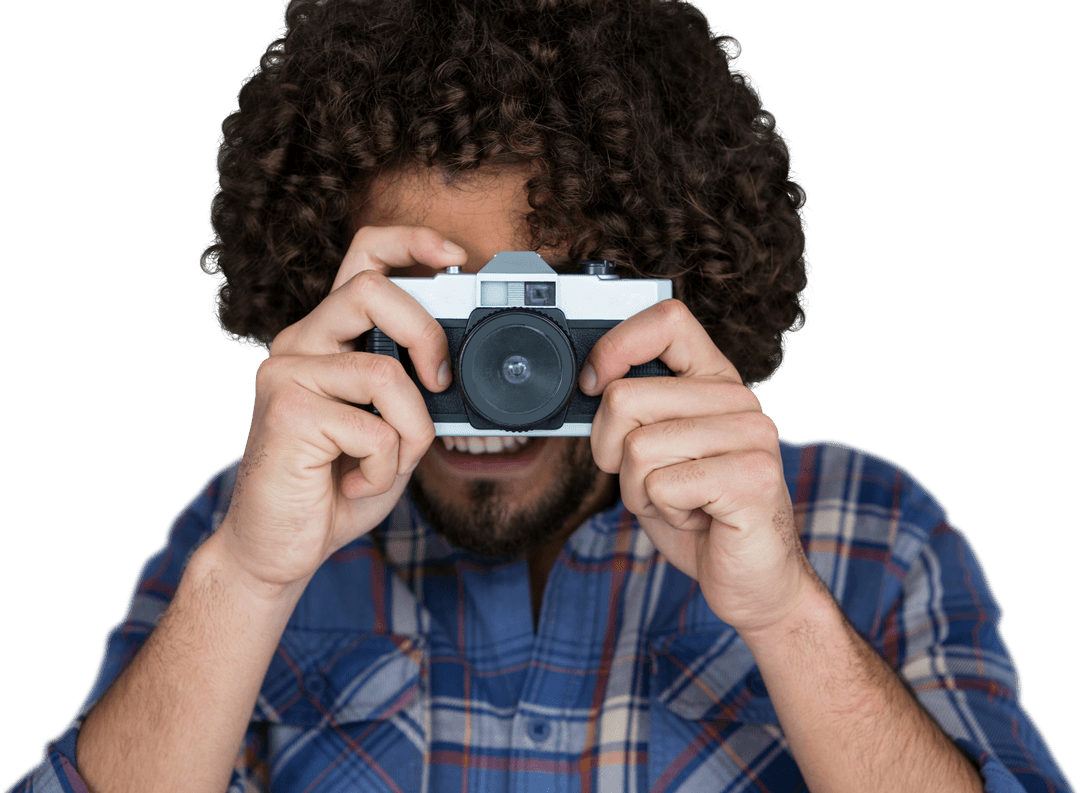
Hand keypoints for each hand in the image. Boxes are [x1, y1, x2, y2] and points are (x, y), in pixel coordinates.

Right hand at [217, 226, 466, 591]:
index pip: (363, 259)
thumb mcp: (392, 429)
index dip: (411, 241)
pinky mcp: (287, 409)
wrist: (279, 547)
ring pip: (384, 370)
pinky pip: (374, 427)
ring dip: (410, 429)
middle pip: (371, 289)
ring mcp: (286, 372)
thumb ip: (414, 390)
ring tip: (387, 463)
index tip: (454, 255)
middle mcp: (300, 343)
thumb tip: (459, 364)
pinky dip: (385, 466)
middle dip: (425, 334)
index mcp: (327, 339)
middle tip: (439, 382)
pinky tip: (356, 483)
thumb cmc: (336, 486)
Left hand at [581, 299, 816, 633]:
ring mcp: (752, 434)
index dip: (616, 345)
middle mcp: (738, 399)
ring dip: (641, 491)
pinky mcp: (753, 476)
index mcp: (715, 381)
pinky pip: (662, 484)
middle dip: (611, 453)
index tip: (594, 383)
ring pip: (637, 447)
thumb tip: (588, 382)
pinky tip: (700, 519)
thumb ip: (631, 414)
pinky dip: (664, 512)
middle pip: (625, 396)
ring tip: (682, 502)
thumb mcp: (653, 455)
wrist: (755, 581)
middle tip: (653, 481)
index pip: (666, 320)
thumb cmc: (699, 517)